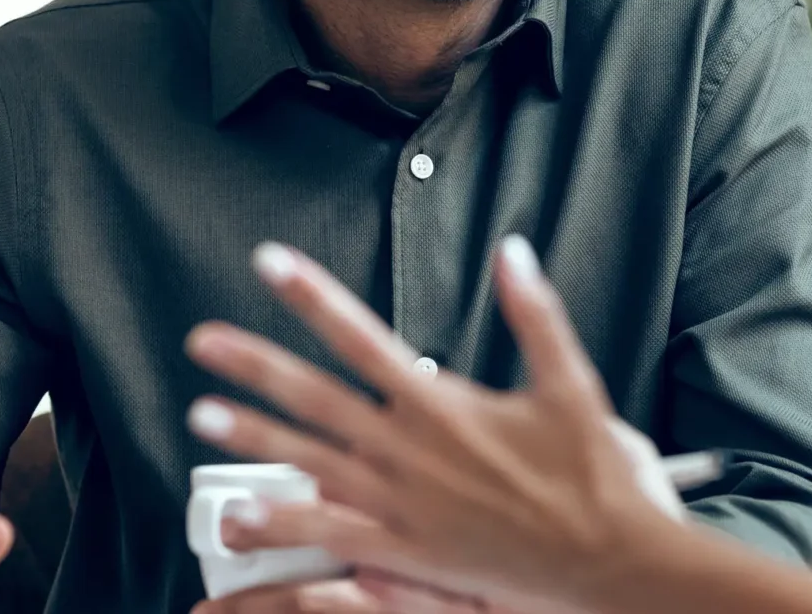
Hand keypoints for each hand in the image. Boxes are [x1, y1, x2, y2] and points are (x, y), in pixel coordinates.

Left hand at [183, 237, 684, 610]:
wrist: (610, 562)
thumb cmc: (595, 477)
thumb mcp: (571, 382)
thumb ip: (535, 313)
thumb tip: (512, 249)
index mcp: (443, 403)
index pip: (360, 336)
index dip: (311, 297)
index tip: (270, 264)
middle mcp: (410, 450)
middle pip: (315, 397)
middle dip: (254, 365)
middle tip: (203, 342)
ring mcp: (403, 504)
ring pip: (310, 462)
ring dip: (253, 438)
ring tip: (201, 417)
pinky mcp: (407, 554)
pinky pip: (329, 536)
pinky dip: (282, 525)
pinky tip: (238, 520)